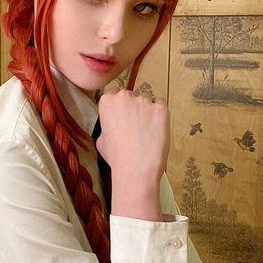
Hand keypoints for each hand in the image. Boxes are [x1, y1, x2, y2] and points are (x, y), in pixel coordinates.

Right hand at [96, 89, 169, 219]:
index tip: (123, 117)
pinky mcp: (161, 108)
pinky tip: (155, 130)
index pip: (115, 95)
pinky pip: (161, 105)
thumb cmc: (117, 157)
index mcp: (107, 101)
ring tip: (146, 133)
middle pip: (132, 96)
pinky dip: (160, 116)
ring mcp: (144, 101)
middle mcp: (125, 96)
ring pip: (147, 101)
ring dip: (147, 112)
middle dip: (134, 109)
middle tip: (135, 127)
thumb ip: (107, 125)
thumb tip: (114, 124)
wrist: (135, 168)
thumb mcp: (101, 139)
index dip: (120, 107)